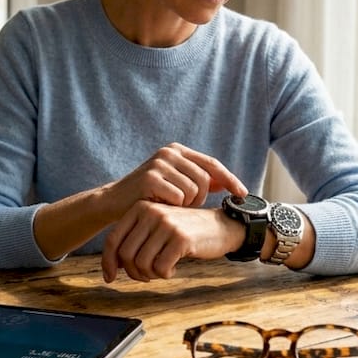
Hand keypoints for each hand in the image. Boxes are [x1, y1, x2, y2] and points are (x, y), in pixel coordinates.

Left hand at [101, 201, 243, 282]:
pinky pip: (160, 268)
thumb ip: (135, 241)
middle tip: (147, 276)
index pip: (113, 239)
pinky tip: (173, 269)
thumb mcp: (156, 228)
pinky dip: (165, 274)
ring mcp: (166, 224)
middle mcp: (151, 212)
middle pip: (126, 255)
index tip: (110, 278)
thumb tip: (111, 267)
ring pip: (141, 263)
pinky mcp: (181, 238)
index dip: (108, 263)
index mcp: (140, 207)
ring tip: (161, 270)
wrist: (222, 226)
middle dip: (133, 273)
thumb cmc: (185, 232)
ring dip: (150, 274)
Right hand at [105, 143, 246, 215]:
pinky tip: (161, 206)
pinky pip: (179, 197)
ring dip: (186, 205)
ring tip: (170, 206)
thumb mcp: (175, 184)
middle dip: (200, 198)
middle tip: (185, 206)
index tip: (243, 194)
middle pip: (205, 179)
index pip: (211, 164)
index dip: (229, 179)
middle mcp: (169, 152)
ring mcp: (159, 163)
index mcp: (177, 150)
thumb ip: (198, 181)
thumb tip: (226, 183)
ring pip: (193, 190)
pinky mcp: (150, 178)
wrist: (115, 202)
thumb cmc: (148, 195)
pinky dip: (174, 207)